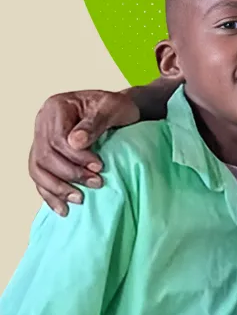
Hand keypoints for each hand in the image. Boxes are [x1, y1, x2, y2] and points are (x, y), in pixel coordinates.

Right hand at [30, 90, 138, 214]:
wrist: (119, 110)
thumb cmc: (118, 107)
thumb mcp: (113, 108)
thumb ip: (95, 122)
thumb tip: (75, 142)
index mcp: (56, 107)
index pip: (57, 139)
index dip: (76, 157)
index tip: (99, 167)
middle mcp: (42, 122)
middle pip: (45, 156)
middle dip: (70, 174)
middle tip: (96, 183)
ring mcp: (41, 139)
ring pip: (38, 170)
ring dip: (57, 188)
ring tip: (79, 199)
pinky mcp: (45, 154)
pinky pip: (40, 177)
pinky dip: (50, 193)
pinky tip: (62, 207)